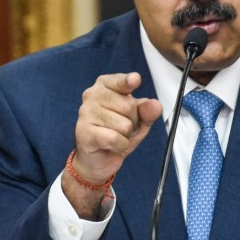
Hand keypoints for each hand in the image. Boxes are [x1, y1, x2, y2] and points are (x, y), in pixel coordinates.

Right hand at [64, 72, 161, 216]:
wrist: (98, 159)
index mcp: (105, 86)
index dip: (129, 82)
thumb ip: (147, 111)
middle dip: (132, 122)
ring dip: (125, 136)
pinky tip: (110, 145)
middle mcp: (92, 95)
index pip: (120, 81)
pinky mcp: (84, 132)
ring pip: (124, 124)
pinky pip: (116, 138)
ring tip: (114, 136)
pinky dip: (120, 146)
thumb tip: (154, 105)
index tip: (135, 80)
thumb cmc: (116, 133)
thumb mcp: (138, 121)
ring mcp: (86, 112)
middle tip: (121, 128)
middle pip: (129, 105)